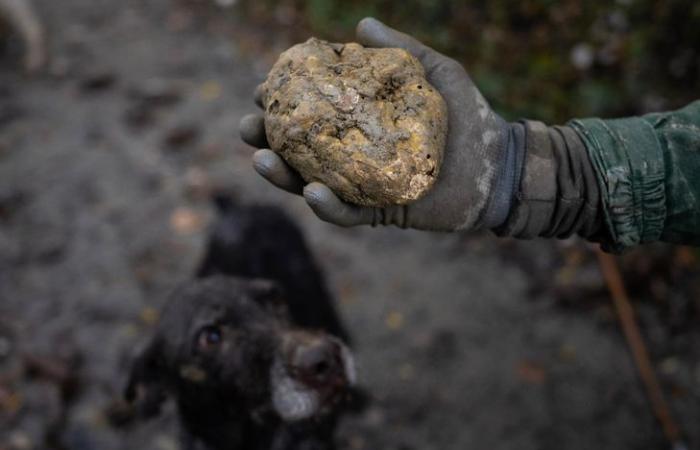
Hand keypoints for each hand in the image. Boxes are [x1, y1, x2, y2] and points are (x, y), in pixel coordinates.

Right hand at [240, 18, 515, 230]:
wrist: (500, 164)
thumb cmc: (470, 117)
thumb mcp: (436, 73)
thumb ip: (401, 50)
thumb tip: (360, 24)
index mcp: (361, 125)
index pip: (312, 116)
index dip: (283, 105)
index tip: (261, 90)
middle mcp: (356, 157)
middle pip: (301, 153)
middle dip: (268, 141)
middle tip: (249, 127)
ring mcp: (365, 187)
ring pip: (312, 186)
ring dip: (283, 177)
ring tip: (262, 159)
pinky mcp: (382, 214)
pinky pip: (347, 214)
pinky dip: (327, 206)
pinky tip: (311, 191)